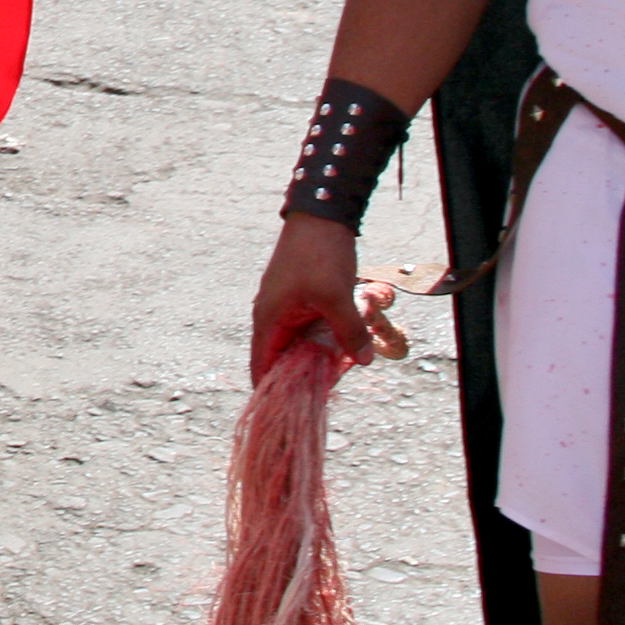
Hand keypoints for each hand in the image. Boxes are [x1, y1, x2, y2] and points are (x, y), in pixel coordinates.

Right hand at [251, 214, 404, 377]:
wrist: (320, 216)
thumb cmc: (319, 255)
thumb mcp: (336, 298)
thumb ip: (349, 332)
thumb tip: (363, 360)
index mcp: (269, 321)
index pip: (261, 369)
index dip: (276, 392)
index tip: (296, 408)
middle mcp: (271, 317)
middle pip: (284, 360)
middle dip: (308, 374)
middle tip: (336, 382)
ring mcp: (285, 307)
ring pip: (300, 344)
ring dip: (320, 353)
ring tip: (345, 359)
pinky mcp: (299, 299)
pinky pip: (309, 328)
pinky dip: (326, 336)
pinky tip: (347, 337)